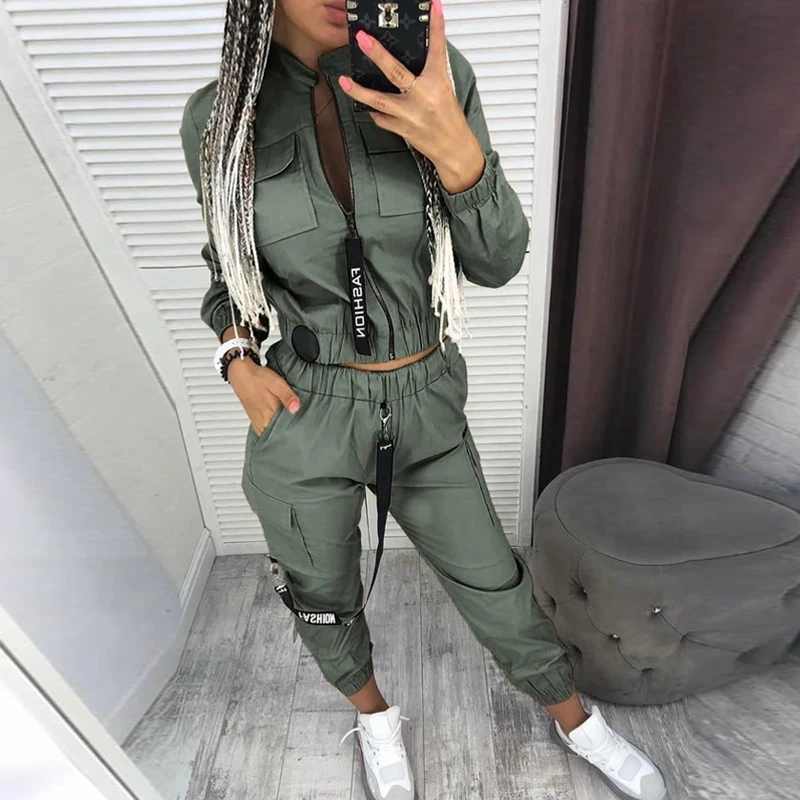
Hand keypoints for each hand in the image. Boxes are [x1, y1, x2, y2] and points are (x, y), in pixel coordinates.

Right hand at [227, 357, 299, 436]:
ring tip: (289, 428)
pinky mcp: (254, 418)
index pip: (283, 432)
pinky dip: (271, 428)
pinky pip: (264, 429)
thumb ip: (287, 396)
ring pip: (270, 433)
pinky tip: (277, 423)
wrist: (240, 372)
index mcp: (269, 414)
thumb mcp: (277, 384)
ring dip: (279, 431)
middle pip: (277, 435)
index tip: (302, 431)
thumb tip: (296, 408)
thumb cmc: (257, 377)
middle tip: (298, 430)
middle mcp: (262, 421)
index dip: (294, 432)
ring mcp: (257, 421)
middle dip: (287, 433)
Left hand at [337, 0, 484, 194]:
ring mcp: (409, 115)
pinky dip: (373, 111)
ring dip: (359, 90)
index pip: (437, 50)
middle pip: (395, 73)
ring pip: (379, 100)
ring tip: (344, 80)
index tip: (432, 7)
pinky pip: (381, 118)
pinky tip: (366, 105)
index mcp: (437, 84)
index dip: (436, 27)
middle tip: (362, 39)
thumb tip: (416, 57)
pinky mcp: (401, 129)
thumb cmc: (450, 121)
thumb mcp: (446, 91)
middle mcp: (421, 98)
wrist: (454, 150)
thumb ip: (430, 74)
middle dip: (377, 54)